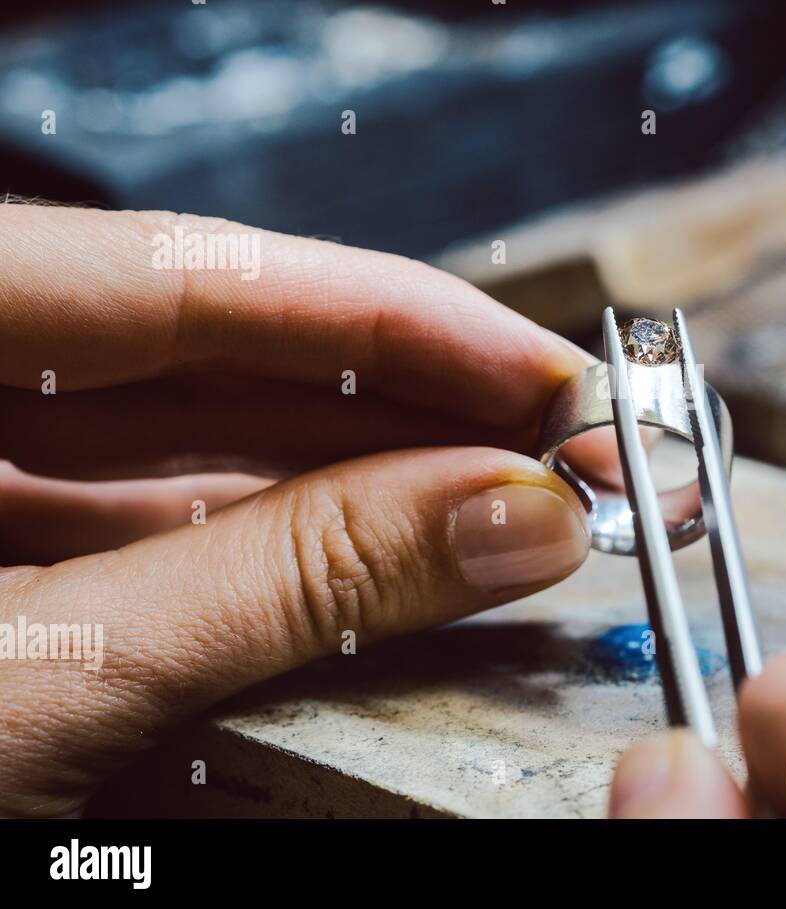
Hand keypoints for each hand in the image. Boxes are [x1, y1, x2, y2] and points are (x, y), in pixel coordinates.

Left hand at [0, 204, 597, 815]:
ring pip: (195, 433)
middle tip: (566, 447)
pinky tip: (396, 547)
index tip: (553, 371)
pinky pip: (154, 513)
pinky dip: (282, 537)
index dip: (395, 316)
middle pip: (214, 347)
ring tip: (510, 499)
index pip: (190, 273)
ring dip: (366, 472)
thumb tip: (512, 518)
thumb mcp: (46, 680)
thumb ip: (280, 583)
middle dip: (408, 401)